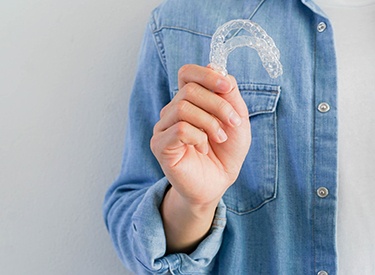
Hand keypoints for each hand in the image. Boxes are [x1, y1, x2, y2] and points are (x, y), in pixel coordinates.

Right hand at [151, 64, 250, 206]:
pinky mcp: (160, 145)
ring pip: (183, 108)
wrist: (218, 182)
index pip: (187, 73)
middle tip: (233, 123)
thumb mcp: (237, 120)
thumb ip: (228, 94)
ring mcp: (164, 127)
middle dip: (218, 105)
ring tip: (220, 138)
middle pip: (189, 90)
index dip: (207, 75)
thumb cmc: (226, 151)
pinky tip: (203, 149)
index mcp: (190, 101)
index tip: (226, 87)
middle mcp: (173, 110)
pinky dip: (198, 137)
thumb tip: (214, 66)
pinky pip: (179, 130)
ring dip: (210, 122)